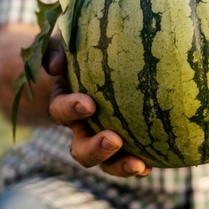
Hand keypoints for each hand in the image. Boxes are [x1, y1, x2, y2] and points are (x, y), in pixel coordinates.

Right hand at [44, 39, 153, 177]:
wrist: (107, 60)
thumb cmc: (85, 47)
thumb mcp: (68, 41)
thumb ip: (58, 48)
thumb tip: (56, 65)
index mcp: (66, 102)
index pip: (61, 110)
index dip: (71, 109)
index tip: (89, 103)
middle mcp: (82, 127)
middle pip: (80, 148)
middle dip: (95, 149)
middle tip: (114, 140)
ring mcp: (103, 138)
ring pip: (105, 162)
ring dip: (118, 166)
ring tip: (138, 165)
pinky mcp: (126, 143)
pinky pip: (130, 159)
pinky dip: (139, 165)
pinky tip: (152, 165)